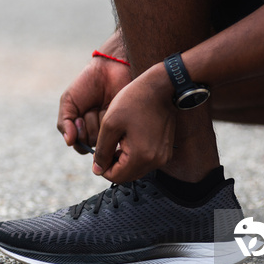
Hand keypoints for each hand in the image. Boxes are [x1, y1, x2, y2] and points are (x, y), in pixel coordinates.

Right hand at [57, 31, 131, 153]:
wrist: (109, 69)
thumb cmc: (86, 85)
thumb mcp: (68, 102)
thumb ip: (64, 123)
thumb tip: (69, 142)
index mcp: (84, 129)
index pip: (79, 145)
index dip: (78, 134)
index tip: (78, 117)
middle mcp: (98, 132)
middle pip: (90, 143)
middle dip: (88, 125)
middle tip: (91, 108)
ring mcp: (112, 128)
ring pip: (102, 138)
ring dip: (98, 120)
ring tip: (101, 105)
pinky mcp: (124, 124)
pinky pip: (114, 132)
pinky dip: (109, 120)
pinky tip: (109, 107)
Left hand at [92, 62, 176, 182]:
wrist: (162, 87)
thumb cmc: (135, 101)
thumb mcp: (110, 125)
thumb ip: (102, 150)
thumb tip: (97, 170)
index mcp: (141, 157)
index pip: (115, 177)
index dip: (102, 168)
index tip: (97, 154)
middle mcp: (155, 161)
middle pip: (127, 176)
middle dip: (113, 165)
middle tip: (106, 147)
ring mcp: (163, 156)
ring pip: (136, 170)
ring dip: (123, 161)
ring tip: (118, 141)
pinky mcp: (165, 150)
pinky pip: (146, 161)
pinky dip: (135, 156)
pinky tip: (129, 139)